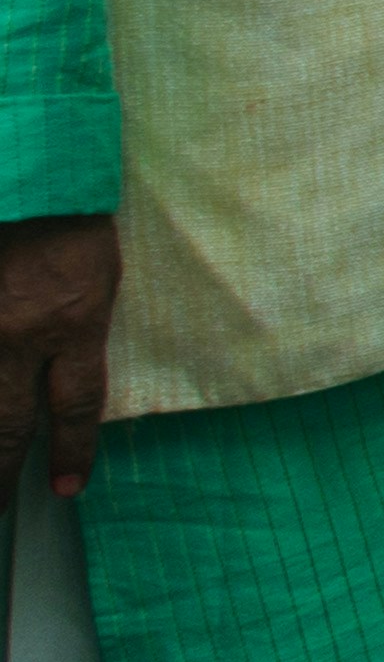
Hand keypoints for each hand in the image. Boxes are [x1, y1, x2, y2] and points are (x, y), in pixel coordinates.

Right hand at [0, 214, 111, 495]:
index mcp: (73, 320)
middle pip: (6, 426)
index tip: (68, 488)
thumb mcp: (97, 273)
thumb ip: (80, 329)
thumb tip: (61, 380)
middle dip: (1, 475)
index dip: (74, 452)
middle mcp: (18, 334)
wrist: (25, 173)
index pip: (76, 406)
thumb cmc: (68, 216)